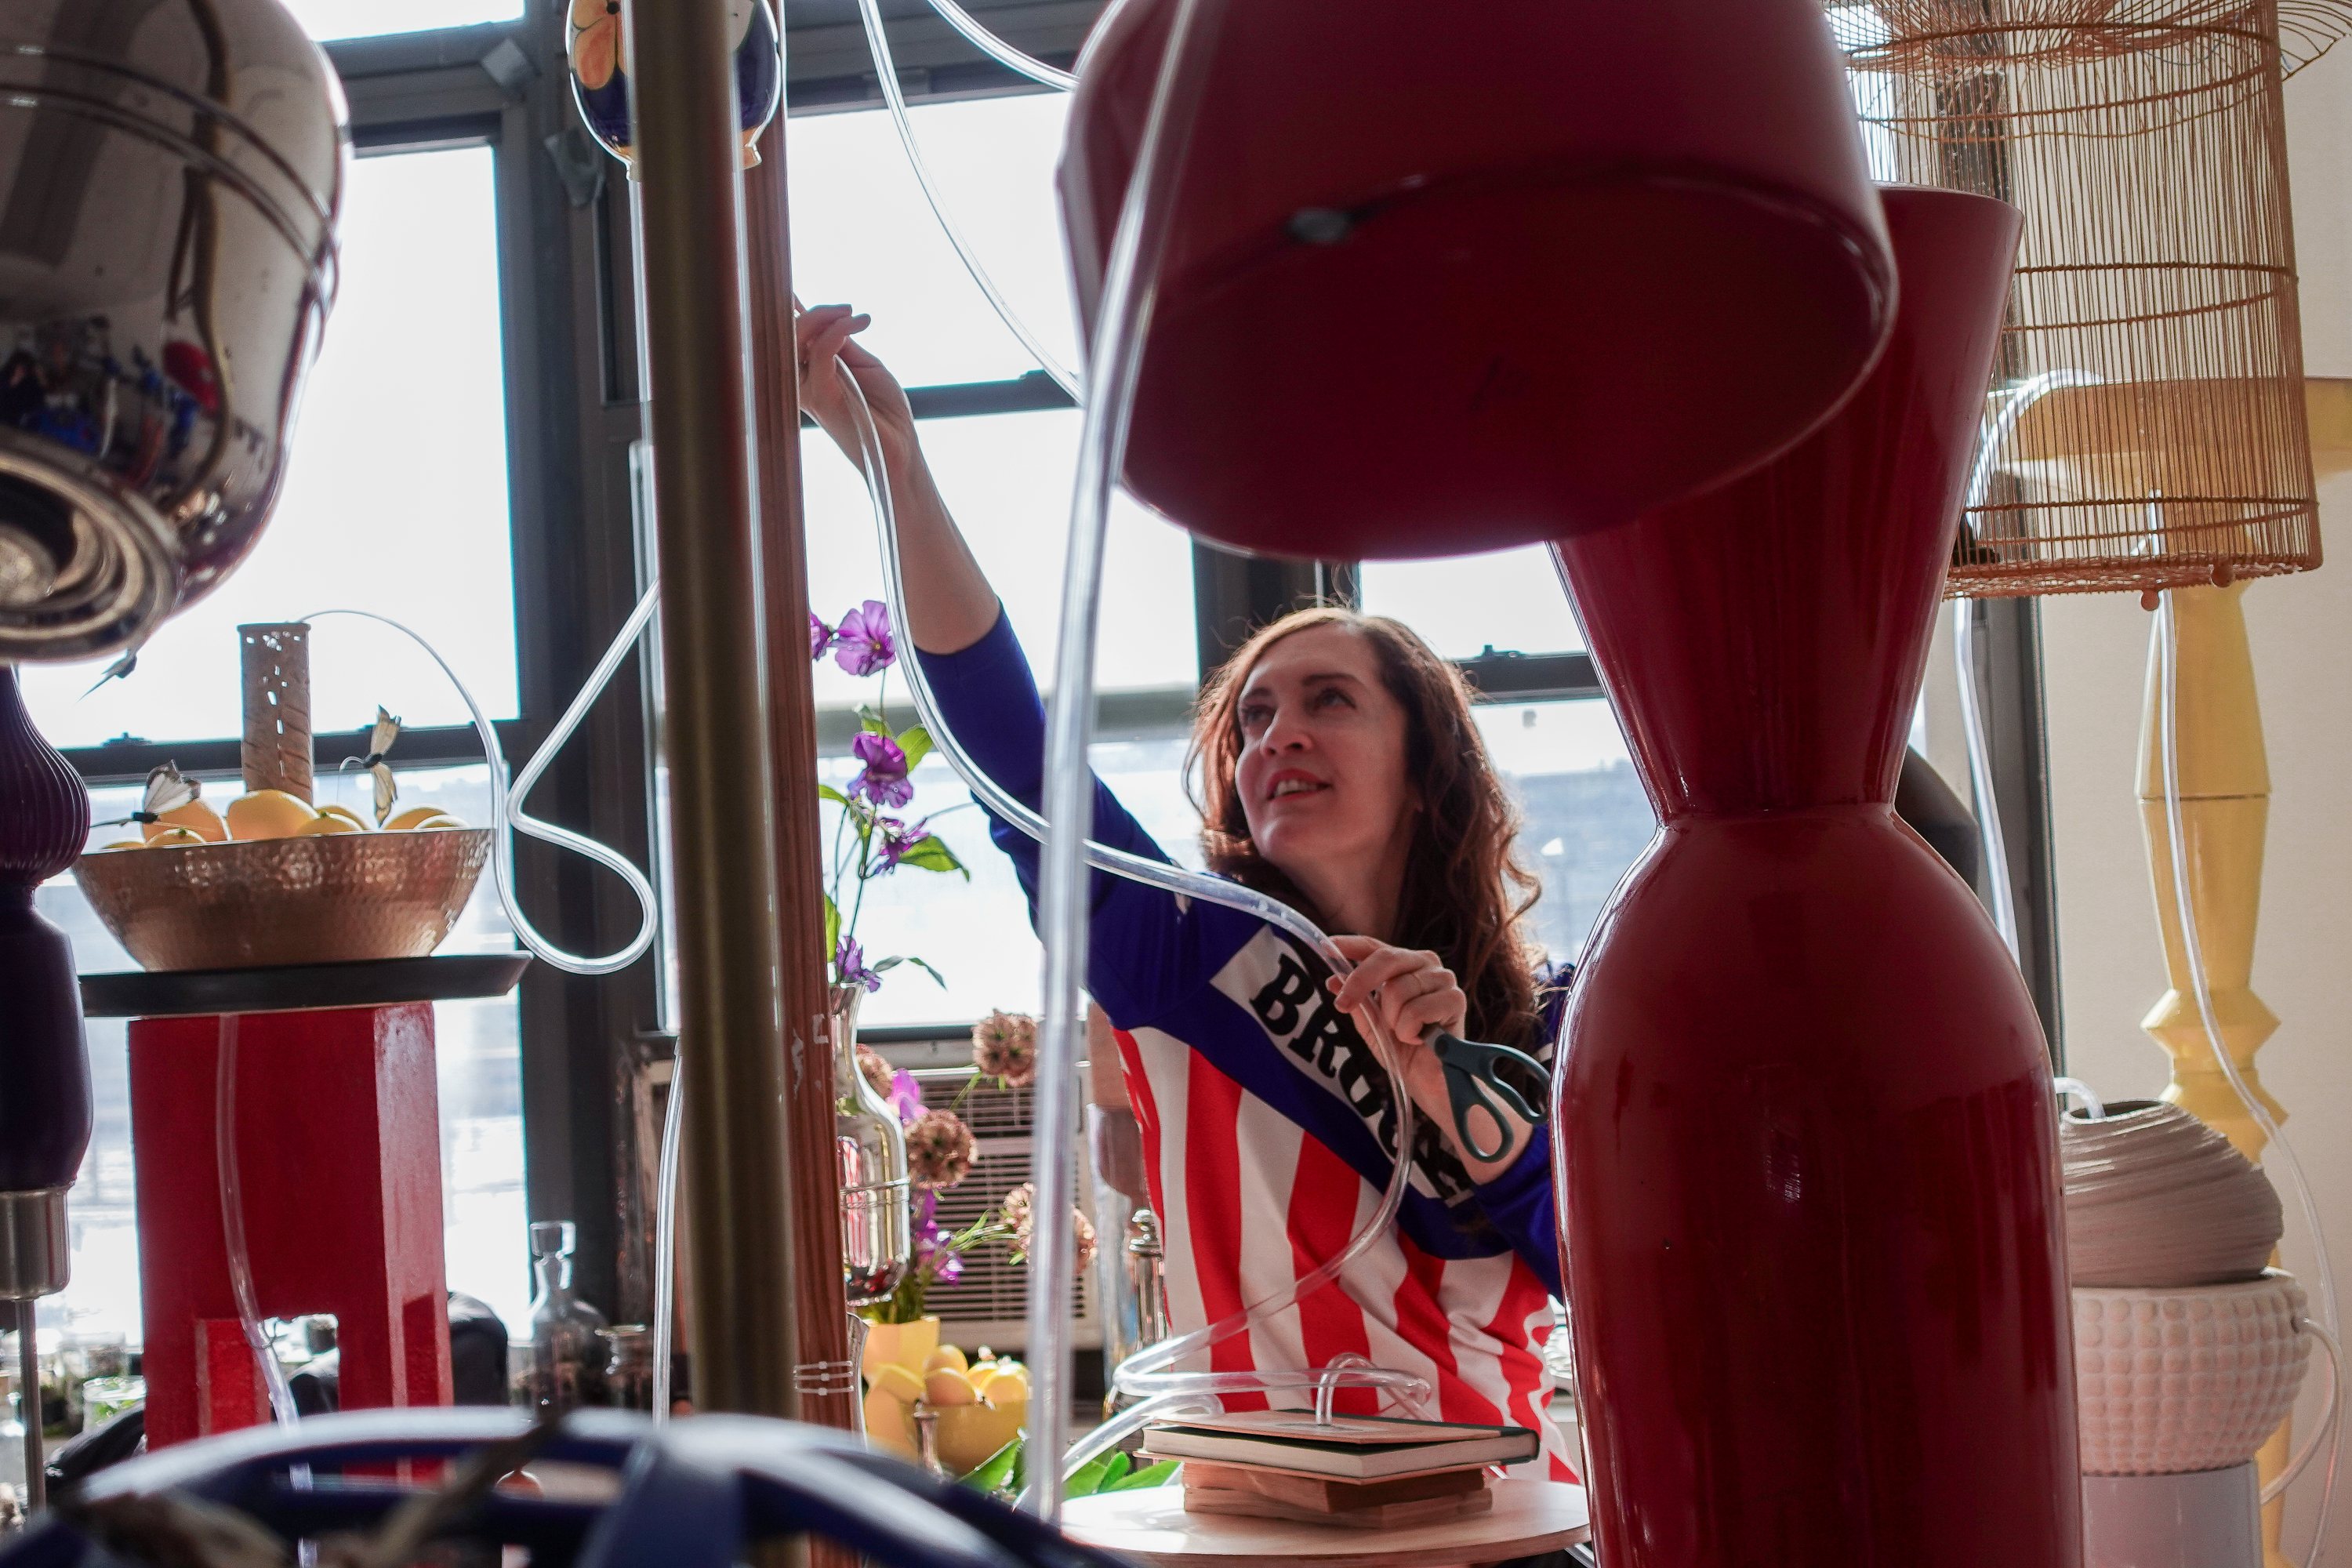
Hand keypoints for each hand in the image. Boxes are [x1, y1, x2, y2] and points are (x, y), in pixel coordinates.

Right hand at [794, 302, 917, 477]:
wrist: (901, 445)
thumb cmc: (883, 409)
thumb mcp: (862, 364)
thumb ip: (840, 342)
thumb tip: (826, 318)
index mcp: (807, 375)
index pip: (786, 338)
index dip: (791, 311)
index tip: (803, 291)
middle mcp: (800, 383)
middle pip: (784, 337)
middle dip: (815, 313)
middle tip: (847, 308)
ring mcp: (808, 391)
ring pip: (794, 342)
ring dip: (823, 318)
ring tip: (852, 313)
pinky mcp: (822, 398)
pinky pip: (820, 354)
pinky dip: (838, 332)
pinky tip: (858, 322)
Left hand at [1325, 935, 1466, 1049]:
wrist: (1428, 1081)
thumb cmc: (1403, 1050)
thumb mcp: (1371, 1024)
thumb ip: (1357, 1001)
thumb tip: (1334, 980)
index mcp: (1405, 965)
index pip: (1376, 947)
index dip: (1351, 945)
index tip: (1328, 946)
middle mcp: (1426, 964)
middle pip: (1385, 958)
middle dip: (1359, 982)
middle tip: (1344, 1005)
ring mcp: (1443, 979)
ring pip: (1398, 989)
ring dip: (1393, 1021)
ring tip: (1405, 1034)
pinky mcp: (1455, 999)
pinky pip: (1415, 1010)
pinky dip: (1409, 1031)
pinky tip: (1421, 1039)